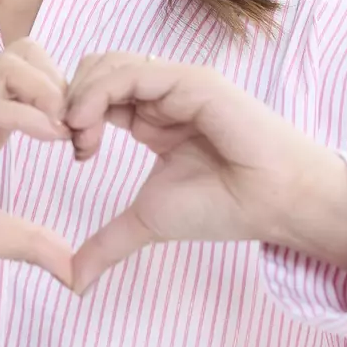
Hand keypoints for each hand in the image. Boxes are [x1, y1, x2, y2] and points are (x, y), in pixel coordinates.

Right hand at [0, 38, 75, 285]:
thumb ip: (29, 243)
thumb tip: (77, 274)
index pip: (39, 80)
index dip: (72, 105)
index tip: (87, 148)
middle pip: (31, 54)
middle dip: (67, 85)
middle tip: (81, 133)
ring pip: (13, 63)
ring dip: (51, 91)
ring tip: (65, 134)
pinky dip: (25, 114)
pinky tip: (49, 137)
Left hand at [64, 52, 330, 294]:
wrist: (275, 203)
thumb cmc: (224, 207)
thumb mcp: (148, 222)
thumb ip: (107, 243)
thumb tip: (72, 282)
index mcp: (151, 116)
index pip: (97, 93)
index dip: (74, 114)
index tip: (74, 152)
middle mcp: (161, 93)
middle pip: (96, 70)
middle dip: (71, 101)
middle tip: (74, 143)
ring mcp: (175, 83)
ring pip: (109, 64)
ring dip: (81, 96)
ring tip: (81, 137)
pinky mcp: (190, 80)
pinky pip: (131, 73)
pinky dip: (99, 93)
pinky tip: (90, 125)